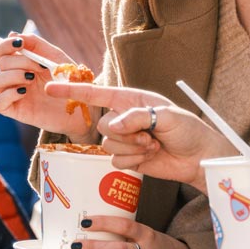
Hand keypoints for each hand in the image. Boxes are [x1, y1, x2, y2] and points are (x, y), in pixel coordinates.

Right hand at [0, 34, 97, 139]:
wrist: (81, 105)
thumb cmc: (69, 80)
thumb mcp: (54, 56)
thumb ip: (35, 43)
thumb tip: (12, 33)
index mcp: (20, 63)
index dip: (4, 45)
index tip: (20, 44)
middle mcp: (13, 77)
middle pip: (0, 62)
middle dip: (20, 61)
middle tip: (40, 67)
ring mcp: (12, 94)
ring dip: (12, 75)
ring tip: (31, 79)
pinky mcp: (15, 111)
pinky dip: (8, 95)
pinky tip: (24, 92)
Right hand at [45, 82, 235, 187]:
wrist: (198, 158)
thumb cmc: (188, 130)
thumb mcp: (165, 116)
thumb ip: (135, 117)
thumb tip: (111, 127)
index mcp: (132, 99)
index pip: (97, 93)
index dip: (73, 90)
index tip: (51, 87)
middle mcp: (125, 117)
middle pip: (102, 125)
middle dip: (125, 134)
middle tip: (150, 137)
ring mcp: (125, 138)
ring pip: (108, 145)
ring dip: (132, 149)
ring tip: (153, 146)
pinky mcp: (128, 157)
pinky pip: (115, 160)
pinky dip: (133, 161)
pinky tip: (150, 157)